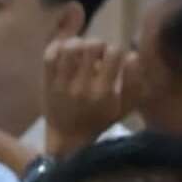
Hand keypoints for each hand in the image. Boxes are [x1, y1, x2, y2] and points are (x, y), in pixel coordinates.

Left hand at [42, 37, 136, 157]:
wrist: (67, 138)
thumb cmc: (99, 120)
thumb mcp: (124, 108)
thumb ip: (134, 83)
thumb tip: (132, 55)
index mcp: (102, 91)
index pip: (114, 53)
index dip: (115, 51)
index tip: (112, 60)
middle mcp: (81, 86)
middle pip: (92, 45)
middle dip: (98, 45)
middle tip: (96, 55)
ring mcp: (61, 84)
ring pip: (69, 47)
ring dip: (78, 43)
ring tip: (81, 53)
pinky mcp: (47, 82)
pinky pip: (49, 55)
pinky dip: (59, 47)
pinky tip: (66, 53)